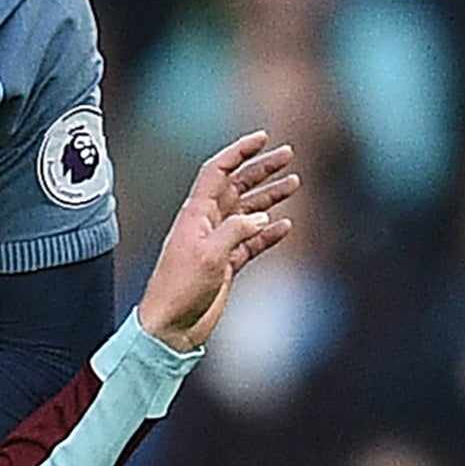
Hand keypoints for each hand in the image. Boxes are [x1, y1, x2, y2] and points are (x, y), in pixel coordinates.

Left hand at [137, 130, 297, 352]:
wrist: (170, 328)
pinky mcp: (225, 265)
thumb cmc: (180, 290)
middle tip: (289, 155)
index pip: (217, 172)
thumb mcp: (208, 255)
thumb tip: (260, 217)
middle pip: (236, 187)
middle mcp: (205, 224)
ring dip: (269, 197)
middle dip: (261, 169)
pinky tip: (286, 225)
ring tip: (295, 183)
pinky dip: (268, 232)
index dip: (238, 152)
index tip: (262, 137)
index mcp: (195, 215)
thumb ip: (235, 231)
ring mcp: (216, 244)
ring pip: (247, 212)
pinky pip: (251, 242)